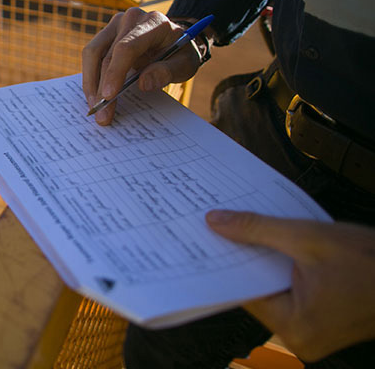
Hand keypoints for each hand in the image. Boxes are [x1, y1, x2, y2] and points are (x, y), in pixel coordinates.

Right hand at [81, 8, 203, 124]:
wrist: (175, 40)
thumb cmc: (181, 53)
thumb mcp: (185, 64)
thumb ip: (167, 72)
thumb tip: (144, 84)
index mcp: (153, 23)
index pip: (127, 47)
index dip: (115, 72)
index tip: (109, 96)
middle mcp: (130, 18)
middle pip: (107, 54)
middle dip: (102, 87)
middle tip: (102, 115)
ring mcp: (115, 24)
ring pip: (92, 53)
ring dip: (90, 82)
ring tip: (95, 106)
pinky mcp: (106, 34)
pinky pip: (91, 55)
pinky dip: (90, 77)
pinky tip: (94, 95)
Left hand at [207, 210, 374, 360]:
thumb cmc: (374, 262)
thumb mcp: (310, 237)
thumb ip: (258, 229)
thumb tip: (216, 222)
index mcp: (294, 326)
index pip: (241, 291)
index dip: (222, 260)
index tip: (202, 237)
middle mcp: (299, 338)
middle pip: (255, 290)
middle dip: (242, 258)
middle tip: (217, 226)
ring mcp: (311, 333)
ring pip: (272, 290)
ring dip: (263, 262)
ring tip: (243, 231)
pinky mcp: (321, 322)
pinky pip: (289, 293)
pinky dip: (282, 270)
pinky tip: (273, 245)